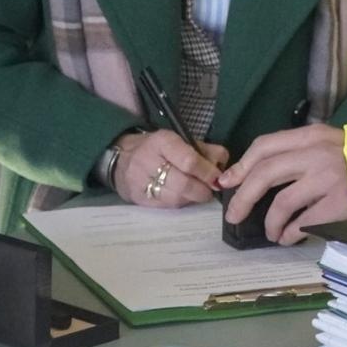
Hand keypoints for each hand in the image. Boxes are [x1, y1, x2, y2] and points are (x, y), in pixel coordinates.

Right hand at [112, 130, 226, 207]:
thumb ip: (204, 150)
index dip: (207, 172)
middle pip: (184, 184)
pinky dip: (181, 203)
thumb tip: (224, 164)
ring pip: (176, 198)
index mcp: (162, 141)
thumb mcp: (180, 140)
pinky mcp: (139, 199)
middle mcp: (148, 161)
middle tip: (211, 189)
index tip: (218, 179)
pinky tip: (184, 196)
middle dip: (203, 190)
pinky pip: (167, 206)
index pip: (189, 161)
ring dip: (193, 198)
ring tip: (198, 192)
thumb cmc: (158, 148)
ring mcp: (140, 182)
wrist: (122, 160)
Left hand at [219, 124, 346, 244]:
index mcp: (312, 136)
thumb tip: (256, 175)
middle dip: (243, 197)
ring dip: (270, 223)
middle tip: (233, 215)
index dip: (241, 165)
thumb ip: (300, 153)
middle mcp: (317, 154)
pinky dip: (290, 233)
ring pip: (282, 203)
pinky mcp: (339, 204)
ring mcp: (328, 179)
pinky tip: (289, 237)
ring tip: (271, 233)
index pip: (266, 145)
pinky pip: (303, 223)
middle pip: (265, 173)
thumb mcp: (329, 144)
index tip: (228, 182)